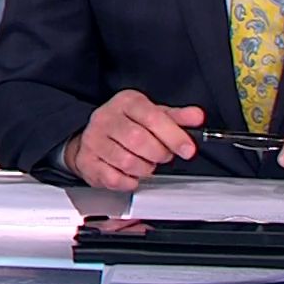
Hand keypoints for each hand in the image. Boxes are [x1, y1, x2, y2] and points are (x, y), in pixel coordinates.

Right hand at [63, 90, 202, 190]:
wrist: (91, 137)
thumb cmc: (126, 125)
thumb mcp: (153, 115)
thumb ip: (177, 117)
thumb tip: (197, 117)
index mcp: (126, 102)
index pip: (152, 117)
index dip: (174, 136)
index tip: (187, 149)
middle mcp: (106, 118)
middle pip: (139, 141)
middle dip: (158, 154)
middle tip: (162, 156)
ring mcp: (94, 139)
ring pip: (127, 162)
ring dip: (145, 169)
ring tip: (146, 163)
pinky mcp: (87, 161)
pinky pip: (114, 178)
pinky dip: (129, 181)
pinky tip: (131, 174)